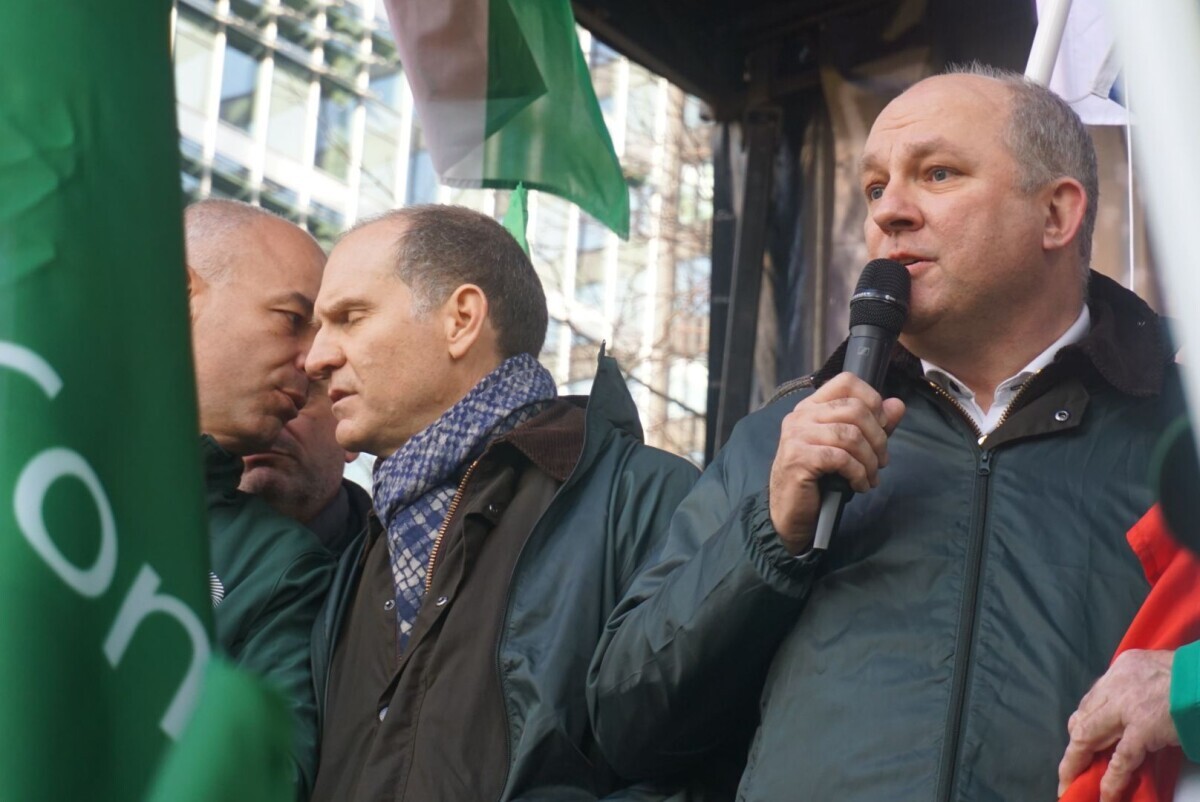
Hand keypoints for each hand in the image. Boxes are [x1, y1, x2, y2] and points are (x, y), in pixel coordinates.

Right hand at [768, 372, 904, 553]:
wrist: (789, 513)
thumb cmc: (819, 479)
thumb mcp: (849, 449)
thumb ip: (872, 425)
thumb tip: (898, 405)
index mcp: (812, 407)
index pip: (846, 382)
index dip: (872, 399)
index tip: (881, 425)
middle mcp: (801, 416)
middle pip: (855, 409)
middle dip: (878, 438)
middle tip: (881, 461)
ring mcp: (797, 435)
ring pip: (851, 435)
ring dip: (870, 460)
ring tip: (871, 476)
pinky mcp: (798, 458)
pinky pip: (841, 458)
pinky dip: (858, 474)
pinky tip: (859, 485)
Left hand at [1058, 649, 1179, 799]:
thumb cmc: (1194, 675)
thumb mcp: (1157, 668)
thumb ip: (1139, 686)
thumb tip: (1134, 708)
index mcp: (1122, 668)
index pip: (1092, 699)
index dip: (1084, 723)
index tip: (1080, 739)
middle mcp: (1116, 685)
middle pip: (1082, 719)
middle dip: (1073, 747)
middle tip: (1068, 768)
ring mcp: (1126, 707)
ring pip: (1088, 736)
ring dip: (1076, 763)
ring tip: (1070, 783)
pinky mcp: (1144, 728)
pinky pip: (1121, 759)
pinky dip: (1111, 780)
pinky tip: (1106, 795)